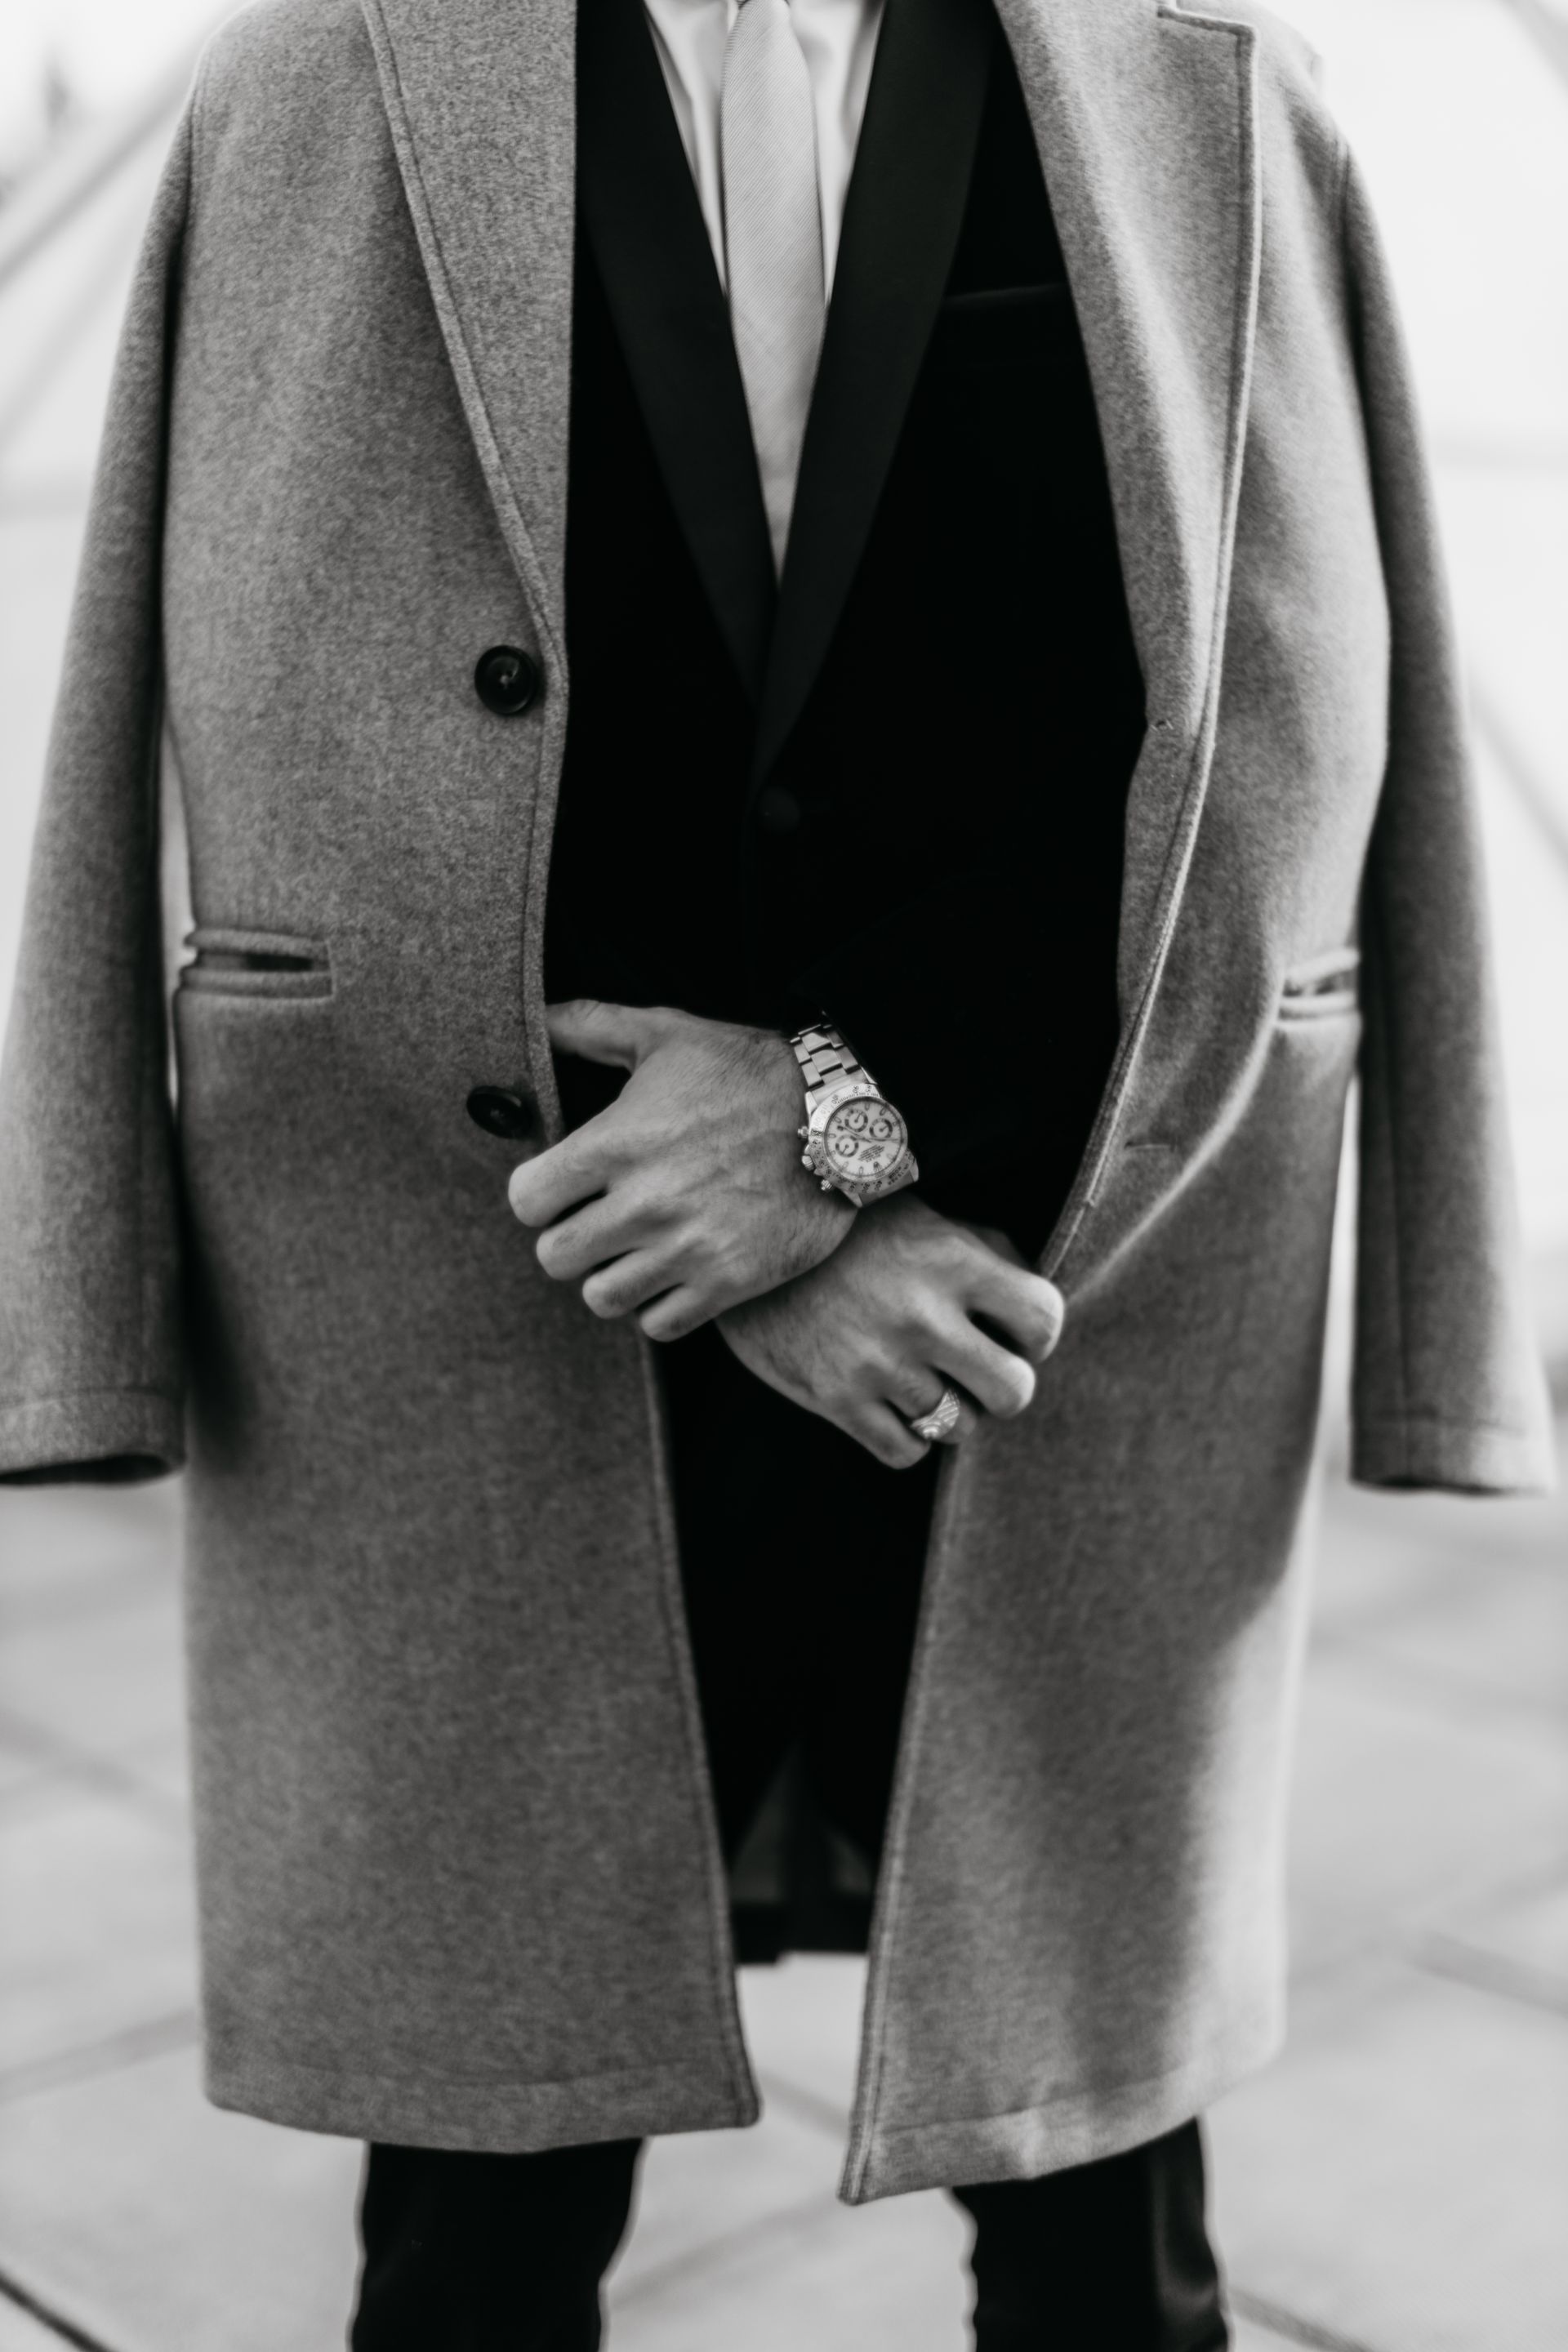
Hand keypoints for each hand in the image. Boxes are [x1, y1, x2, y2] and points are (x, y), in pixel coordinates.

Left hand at [508, 1001, 853, 1339]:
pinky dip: (660, 1306)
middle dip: (570, 1239)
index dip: (538, 1195)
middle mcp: (645, 1202)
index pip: (527, 1201)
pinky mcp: (729, 1282)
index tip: (562, 1189)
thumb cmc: (750, 1072)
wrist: (843, 1116)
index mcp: (617, 1143)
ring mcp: (687, 1248)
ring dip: (613, 1276)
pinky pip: (659, 1324)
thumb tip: (538, 1017)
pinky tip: (674, 1273)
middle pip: (555, 1258)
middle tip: (599, 1222)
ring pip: (603, 1298)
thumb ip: (591, 1025)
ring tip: (636, 1250)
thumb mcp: (668, 1034)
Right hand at [717, 1193, 1064, 1466]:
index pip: (1044, 1319)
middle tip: (975, 1370)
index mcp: (952, 1259)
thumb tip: (1032, 1298)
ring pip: (960, 1428)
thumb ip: (985, 1249)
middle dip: (1002, 1385)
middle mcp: (922, 1314)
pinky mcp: (835, 1398)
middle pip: (1014, 1391)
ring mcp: (878, 1362)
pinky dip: (907, 1438)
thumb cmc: (847, 1228)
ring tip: (923, 1380)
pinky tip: (890, 1404)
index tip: (1013, 1332)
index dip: (1036, 1334)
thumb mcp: (922, 1215)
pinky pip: (906, 1453)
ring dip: (950, 1411)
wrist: (745, 1239)